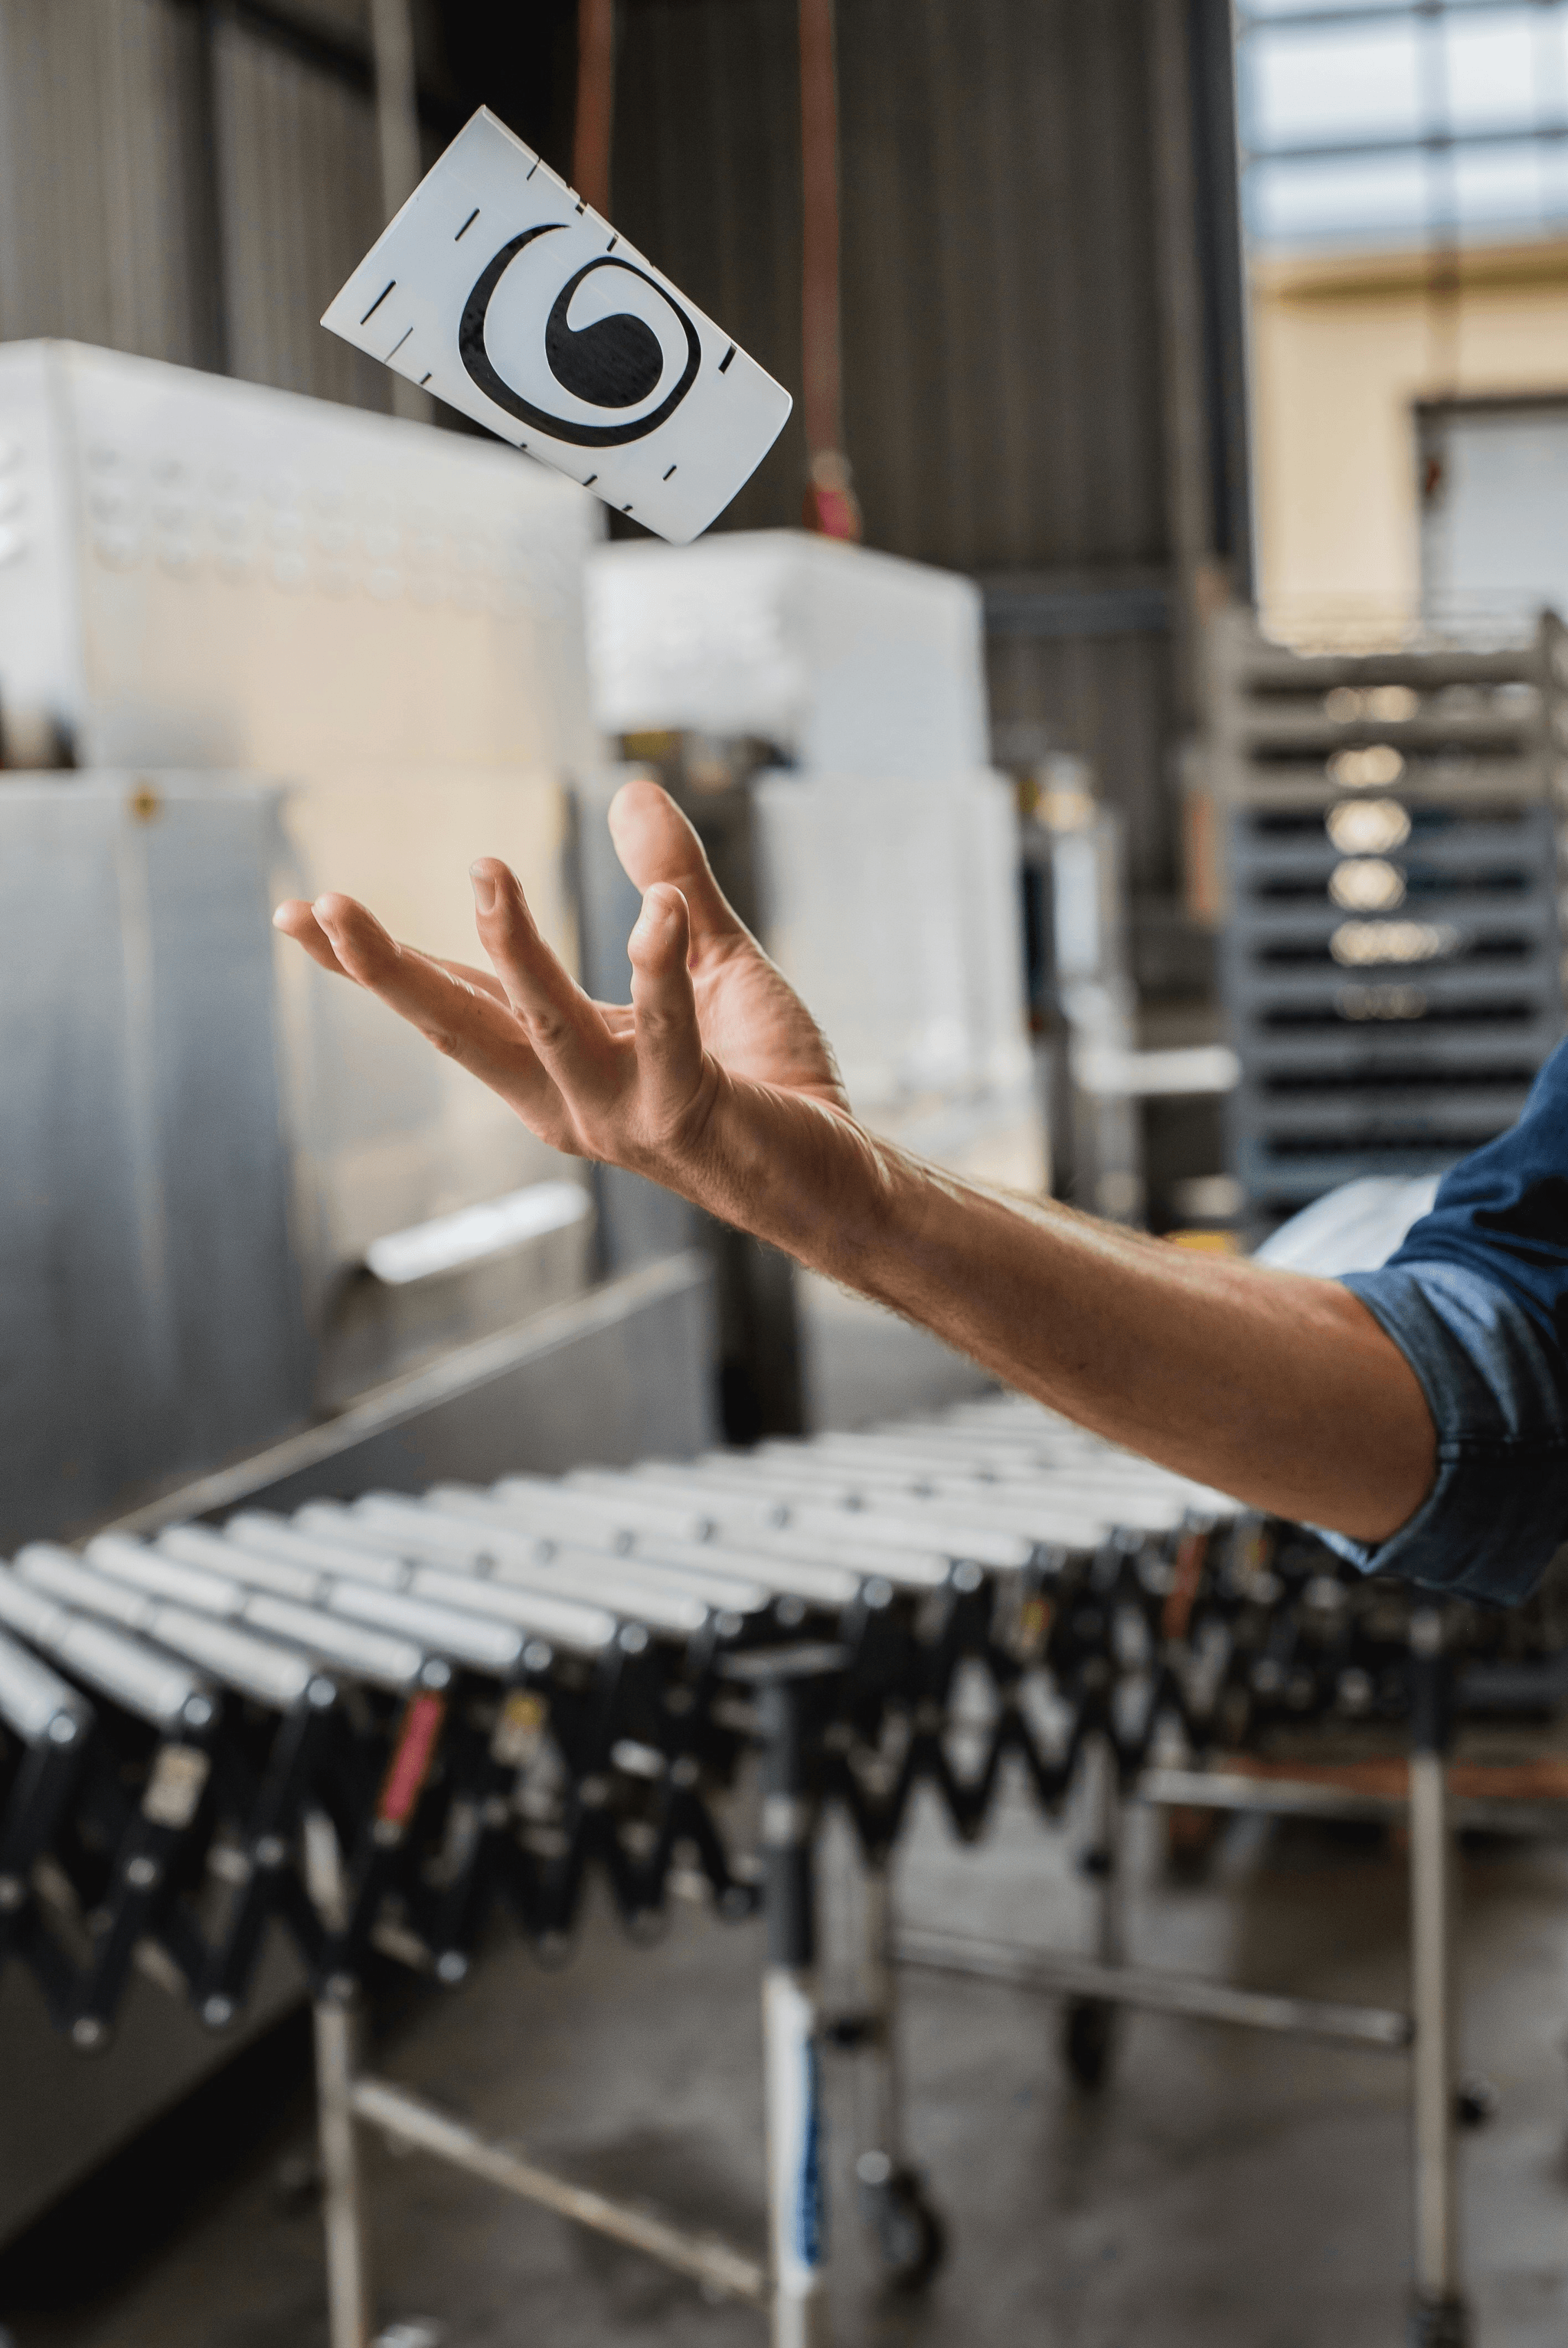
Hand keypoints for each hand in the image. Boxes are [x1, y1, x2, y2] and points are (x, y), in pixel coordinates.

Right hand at [271, 778, 856, 1206]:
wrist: (838, 1178)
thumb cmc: (766, 1081)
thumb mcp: (705, 961)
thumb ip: (668, 879)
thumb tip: (630, 790)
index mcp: (557, 1060)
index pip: (455, 1001)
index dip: (377, 962)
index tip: (298, 916)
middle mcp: (570, 1096)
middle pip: (461, 1027)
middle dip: (389, 973)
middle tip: (322, 911)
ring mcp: (623, 1111)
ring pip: (546, 1028)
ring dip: (512, 953)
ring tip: (485, 873)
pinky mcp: (688, 1112)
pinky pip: (667, 1030)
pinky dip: (659, 966)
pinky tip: (658, 909)